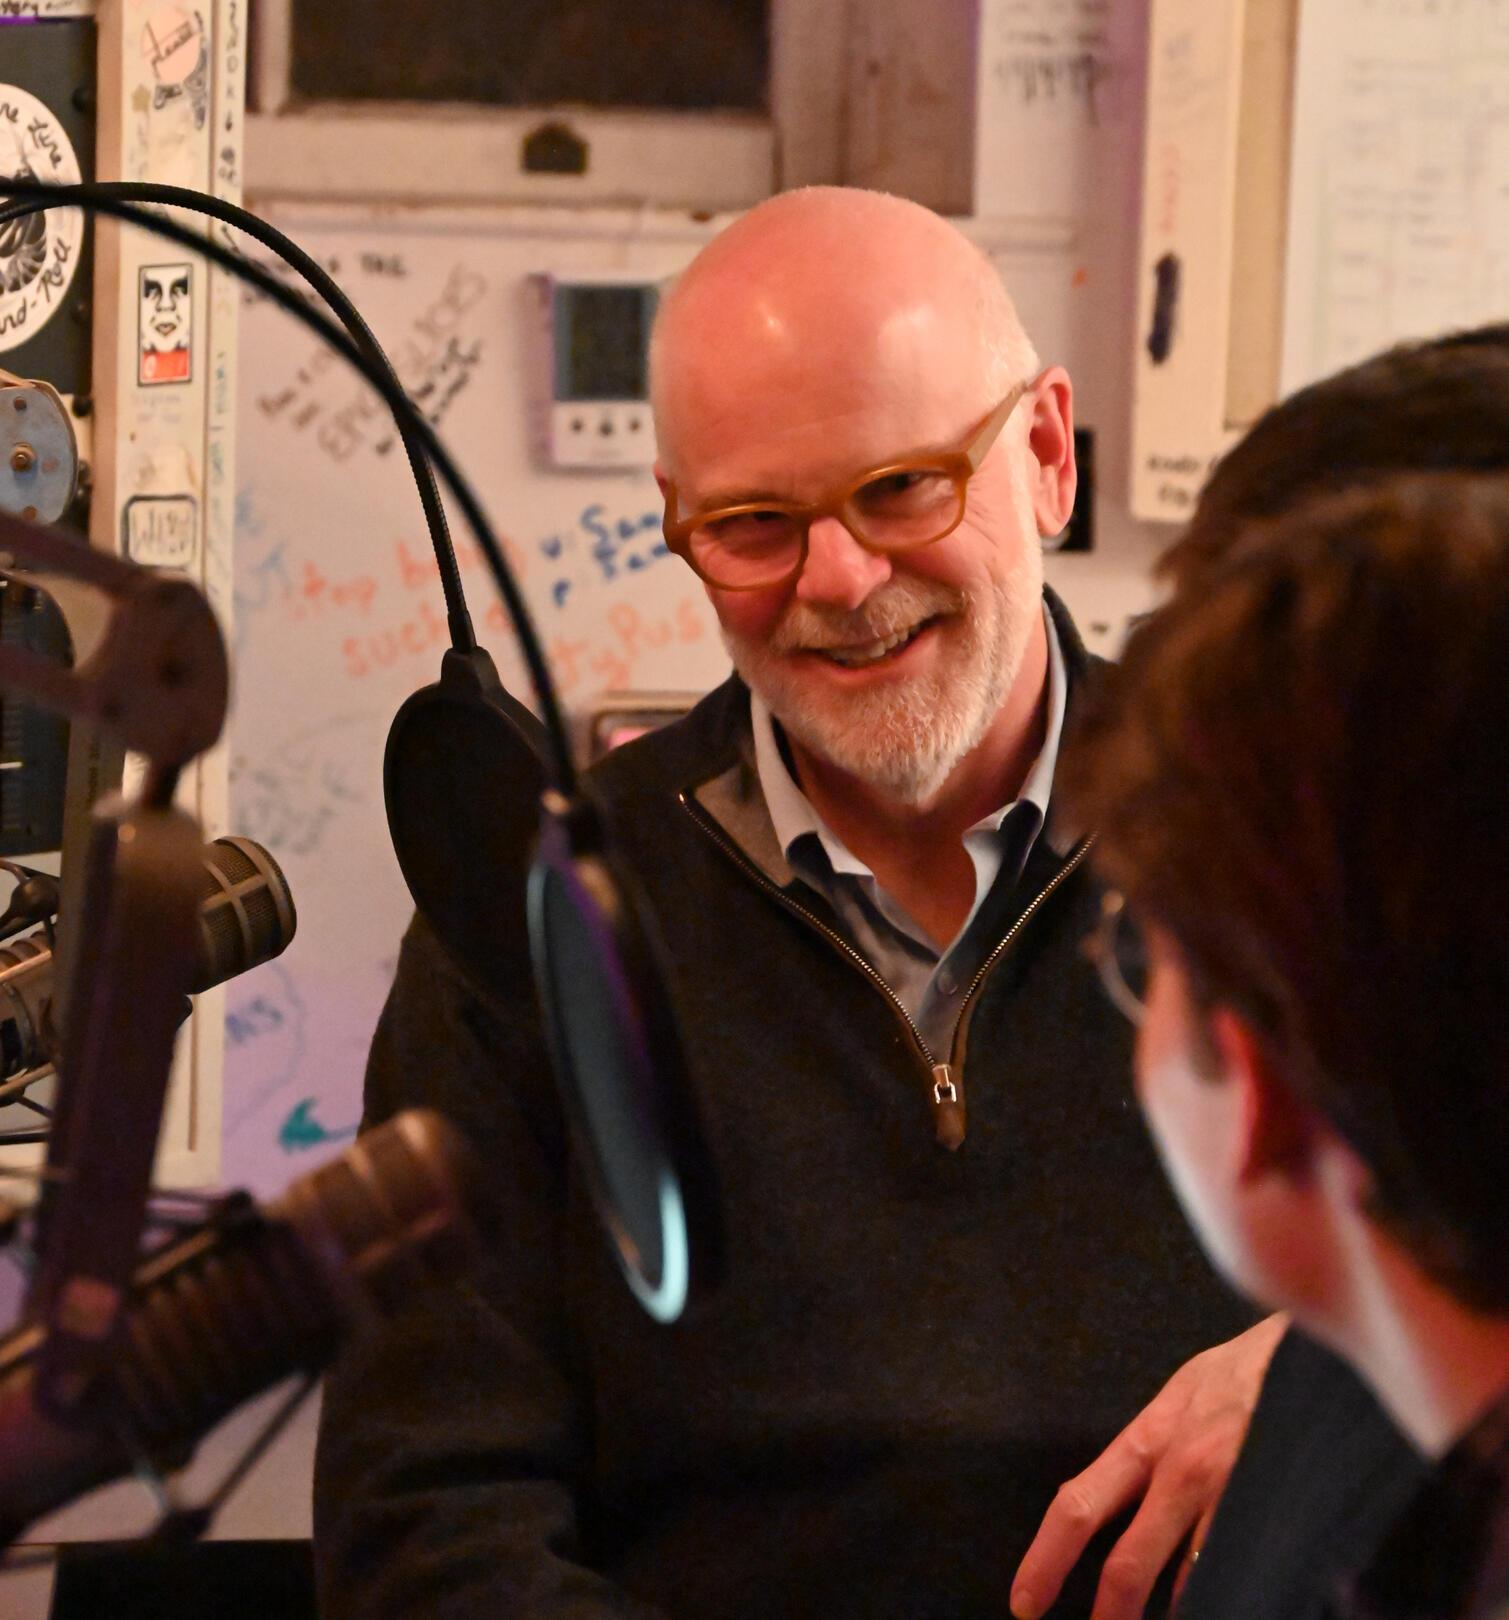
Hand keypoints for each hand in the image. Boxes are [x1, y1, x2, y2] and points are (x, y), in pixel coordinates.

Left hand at [1010, 1313, 1287, 1619]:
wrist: (1315, 1346)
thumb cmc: (1247, 1372)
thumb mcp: (1182, 1397)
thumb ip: (1155, 1457)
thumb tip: (1128, 1509)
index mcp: (1150, 1438)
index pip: (1078, 1504)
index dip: (1046, 1558)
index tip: (1026, 1599)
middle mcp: (1184, 1467)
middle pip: (1130, 1562)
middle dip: (1110, 1614)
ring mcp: (1232, 1491)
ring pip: (1191, 1582)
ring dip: (1179, 1613)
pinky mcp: (1277, 1506)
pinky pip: (1243, 1569)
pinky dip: (1229, 1593)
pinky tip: (1232, 1599)